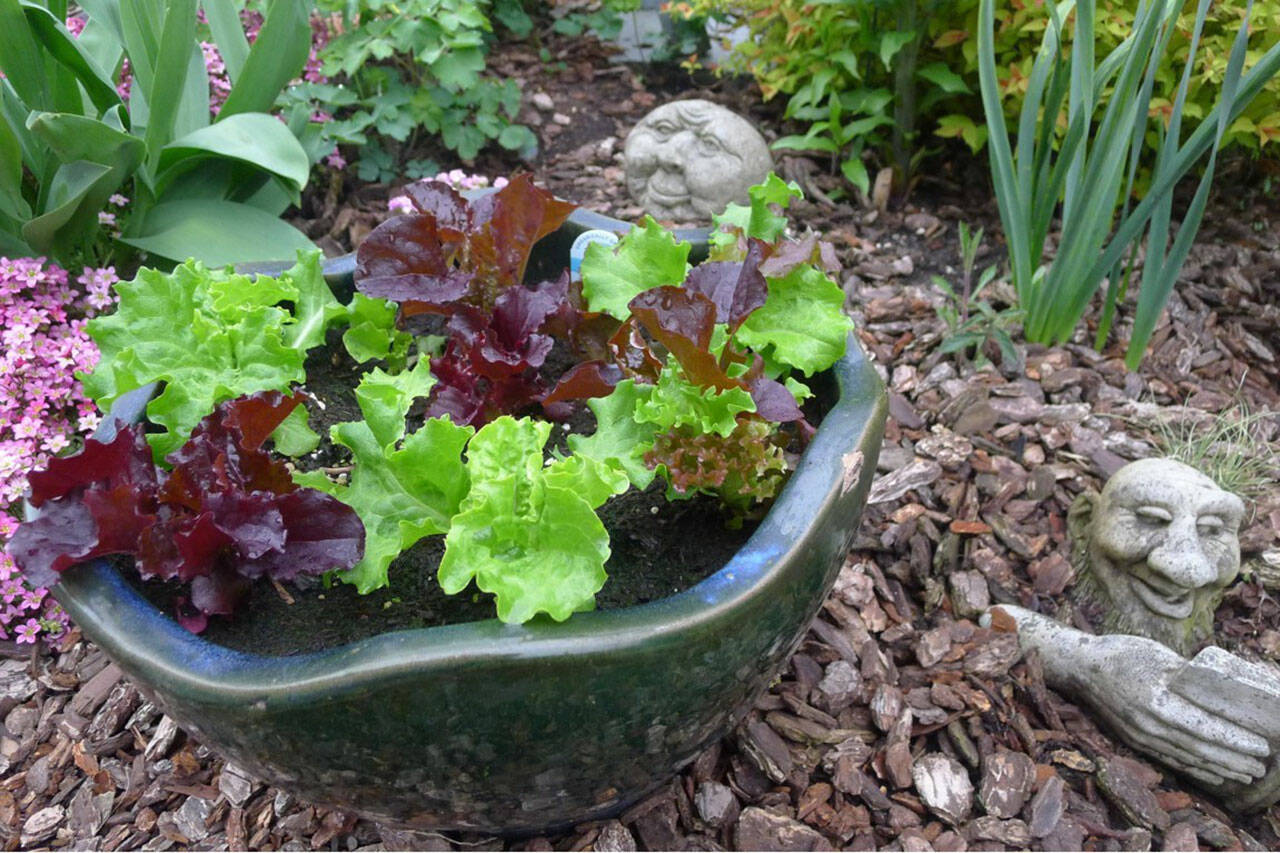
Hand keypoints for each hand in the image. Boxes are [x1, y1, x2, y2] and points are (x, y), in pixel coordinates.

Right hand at [986, 606, 1270, 786]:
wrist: (1080, 666)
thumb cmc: (1121, 653)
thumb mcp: (1159, 656)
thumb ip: (1189, 678)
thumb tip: (1221, 691)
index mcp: (1157, 702)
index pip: (1206, 728)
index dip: (1236, 741)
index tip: (1261, 745)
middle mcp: (1149, 725)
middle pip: (1200, 750)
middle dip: (1234, 761)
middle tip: (1261, 766)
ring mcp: (1141, 736)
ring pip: (1188, 759)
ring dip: (1219, 769)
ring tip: (1245, 774)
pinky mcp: (1135, 740)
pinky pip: (1171, 760)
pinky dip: (1196, 768)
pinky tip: (1213, 773)